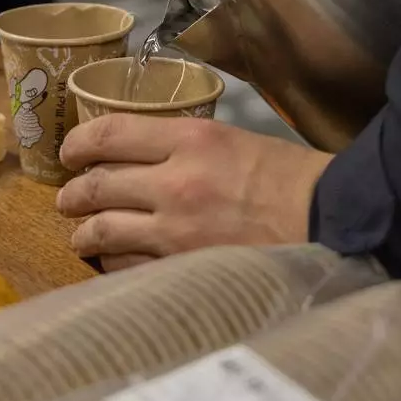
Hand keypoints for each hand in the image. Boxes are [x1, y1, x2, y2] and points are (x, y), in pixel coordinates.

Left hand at [57, 115, 332, 272]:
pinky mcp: (185, 267)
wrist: (331, 220)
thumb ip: (185, 146)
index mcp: (190, 139)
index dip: (79, 143)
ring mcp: (176, 231)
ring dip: (83, 232)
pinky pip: (128, 267)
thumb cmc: (291, 178)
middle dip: (73, 193)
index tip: (70, 151)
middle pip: (97, 184)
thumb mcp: (234, 139)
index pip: (110, 133)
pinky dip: (112, 264)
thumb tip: (146, 156)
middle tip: (68, 197)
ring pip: (103, 230)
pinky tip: (112, 262)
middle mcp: (175, 182)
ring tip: (80, 234)